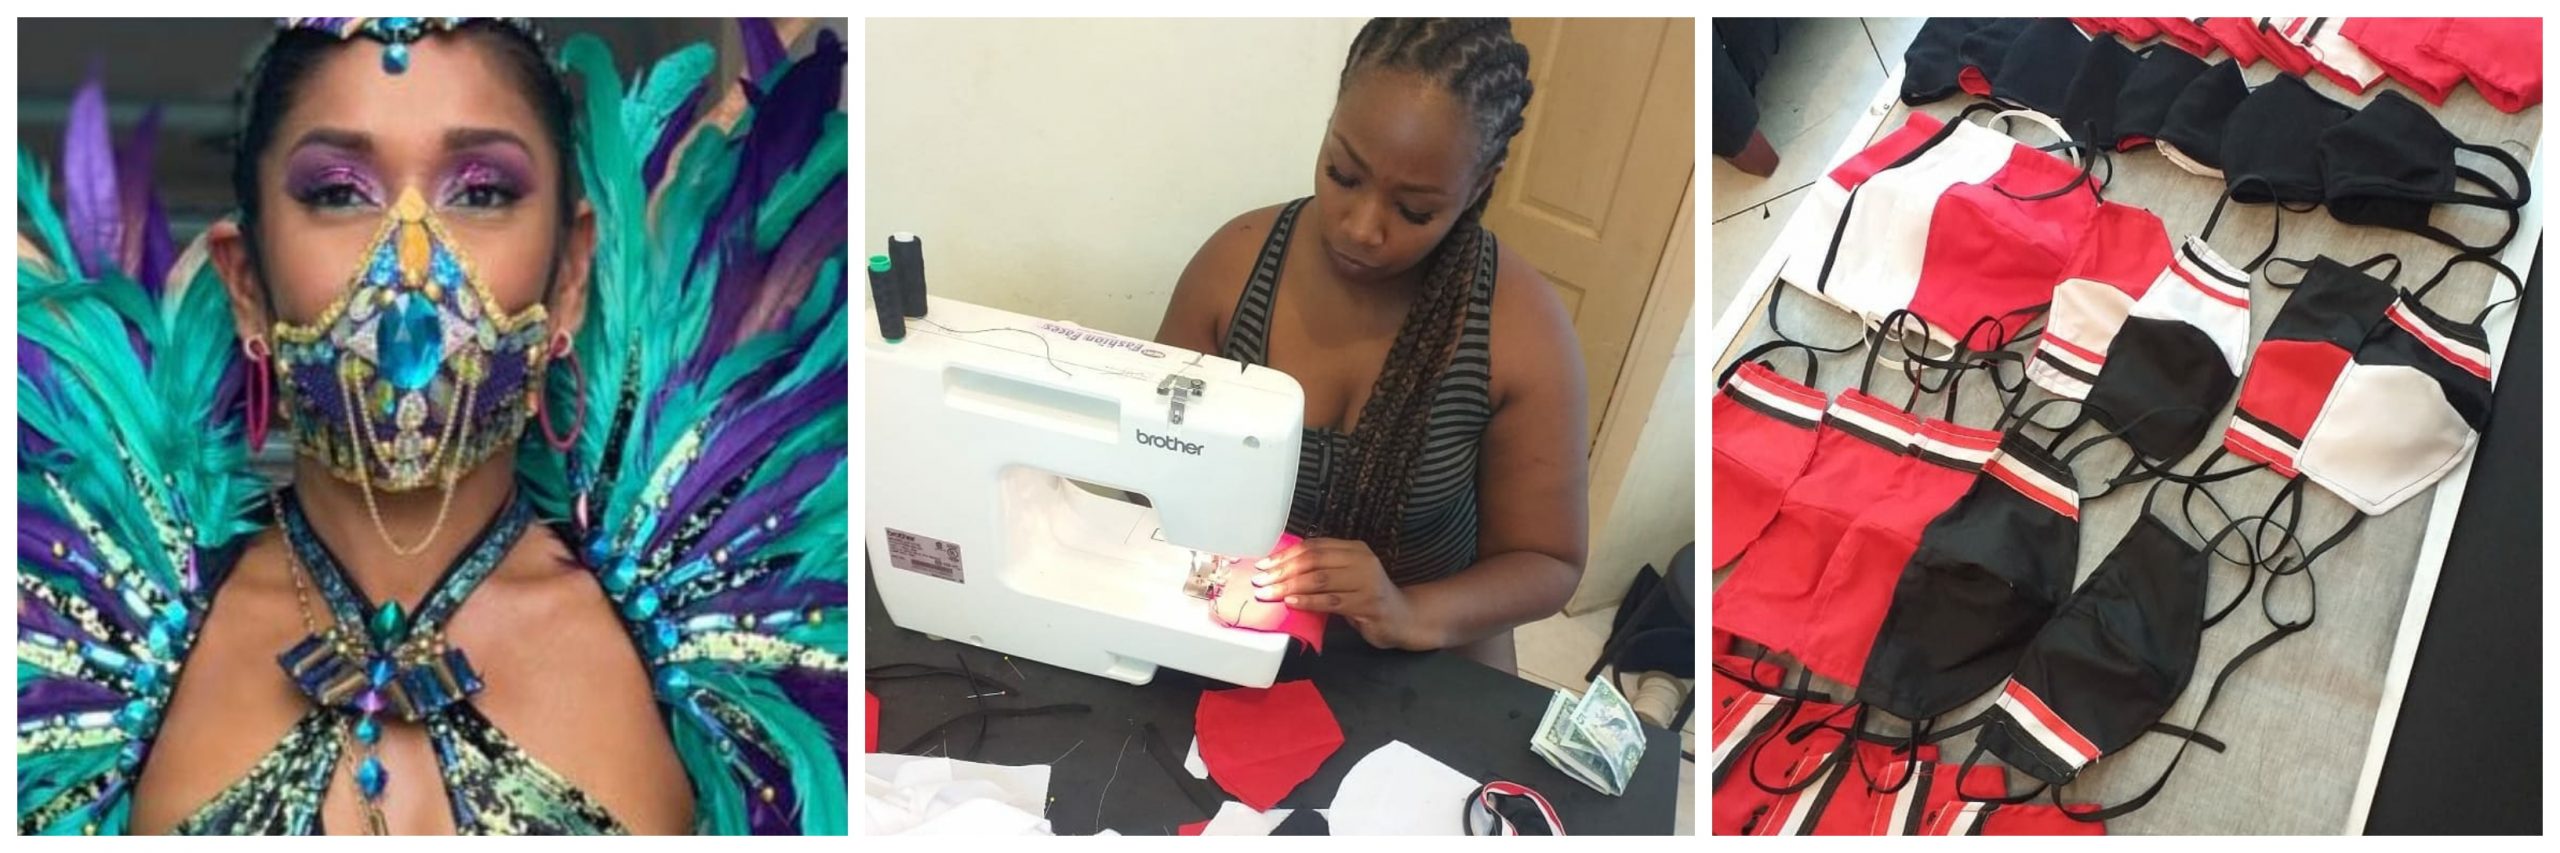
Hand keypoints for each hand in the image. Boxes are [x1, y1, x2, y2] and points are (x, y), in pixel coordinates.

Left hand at [1251, 538, 1432, 649]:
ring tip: (1268, 593)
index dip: (1285, 555)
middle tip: (1260, 581)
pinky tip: (1291, 604)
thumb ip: (1321, 571)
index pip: (1313, 547)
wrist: (1401, 618)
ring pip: (1319, 580)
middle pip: (1313, 561)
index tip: (1262, 564)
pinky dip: (1308, 601)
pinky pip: (1331, 601)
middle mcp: (1362, 560)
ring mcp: (1367, 582)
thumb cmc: (1365, 598)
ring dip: (1289, 587)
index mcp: (1353, 549)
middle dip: (1282, 571)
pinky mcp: (1368, 603)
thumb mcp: (1344, 578)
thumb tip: (1278, 570)